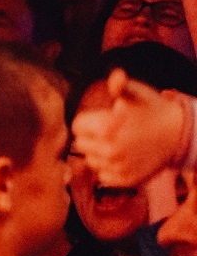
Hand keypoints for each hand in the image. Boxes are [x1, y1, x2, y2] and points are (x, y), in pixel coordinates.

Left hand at [72, 69, 192, 188]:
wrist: (179, 133)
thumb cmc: (153, 109)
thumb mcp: (136, 93)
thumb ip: (119, 85)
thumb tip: (116, 76)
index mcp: (106, 127)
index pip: (77, 127)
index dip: (87, 121)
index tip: (101, 119)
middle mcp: (110, 150)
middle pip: (82, 144)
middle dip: (91, 137)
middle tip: (110, 132)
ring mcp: (119, 167)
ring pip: (91, 161)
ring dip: (99, 154)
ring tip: (117, 144)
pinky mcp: (127, 180)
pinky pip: (104, 176)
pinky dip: (109, 169)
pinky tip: (122, 158)